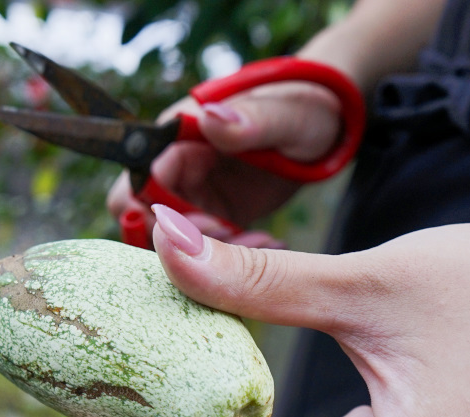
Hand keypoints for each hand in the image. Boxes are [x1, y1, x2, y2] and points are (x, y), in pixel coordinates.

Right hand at [106, 81, 345, 246]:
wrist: (329, 122)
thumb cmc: (304, 105)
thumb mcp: (284, 114)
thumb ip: (248, 120)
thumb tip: (211, 118)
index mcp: (180, 134)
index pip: (140, 181)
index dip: (162, 212)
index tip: (210, 224)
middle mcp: (177, 166)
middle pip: (143, 218)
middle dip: (182, 240)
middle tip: (231, 236)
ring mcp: (194, 194)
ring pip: (174, 241)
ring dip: (210, 254)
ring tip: (262, 242)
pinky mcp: (215, 215)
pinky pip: (205, 250)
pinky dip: (232, 258)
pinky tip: (270, 243)